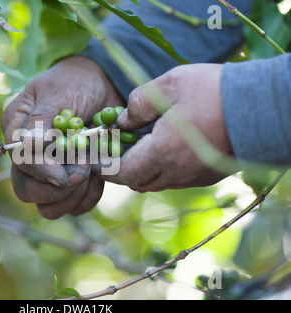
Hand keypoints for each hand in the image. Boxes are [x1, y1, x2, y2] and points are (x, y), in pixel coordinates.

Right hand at [1, 56, 123, 218]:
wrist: (104, 85)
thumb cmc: (76, 82)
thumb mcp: (57, 93)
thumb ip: (41, 120)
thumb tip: (28, 147)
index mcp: (17, 132)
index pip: (21, 163)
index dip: (44, 172)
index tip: (70, 171)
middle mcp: (29, 156)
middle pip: (28, 192)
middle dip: (58, 189)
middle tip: (84, 169)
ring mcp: (49, 172)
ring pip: (48, 207)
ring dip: (73, 197)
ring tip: (92, 169)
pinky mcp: (71, 182)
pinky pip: (74, 206)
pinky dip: (88, 197)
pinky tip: (99, 177)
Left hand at [98, 63, 236, 191]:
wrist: (261, 107)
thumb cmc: (212, 92)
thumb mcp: (168, 86)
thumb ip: (138, 105)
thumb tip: (122, 121)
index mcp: (162, 153)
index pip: (122, 172)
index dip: (105, 167)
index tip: (96, 157)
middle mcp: (176, 172)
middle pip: (137, 181)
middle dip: (122, 169)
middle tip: (117, 148)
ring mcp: (193, 177)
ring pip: (156, 182)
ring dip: (143, 169)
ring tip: (141, 145)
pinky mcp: (207, 176)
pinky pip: (175, 179)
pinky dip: (163, 168)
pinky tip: (166, 147)